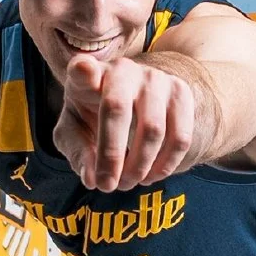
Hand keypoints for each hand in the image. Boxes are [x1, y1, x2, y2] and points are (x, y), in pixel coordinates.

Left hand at [53, 54, 194, 192]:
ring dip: (139, 166)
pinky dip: (165, 165)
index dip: (83, 70)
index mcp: (86, 76)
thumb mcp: (74, 135)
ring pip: (153, 129)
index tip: (83, 70)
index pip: (82, 68)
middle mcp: (122, 70)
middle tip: (107, 186)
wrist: (133, 103)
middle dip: (111, 155)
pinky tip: (150, 176)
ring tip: (128, 182)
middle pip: (117, 108)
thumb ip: (78, 153)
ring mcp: (155, 78)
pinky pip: (180, 137)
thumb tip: (93, 179)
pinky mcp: (180, 93)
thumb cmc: (93, 119)